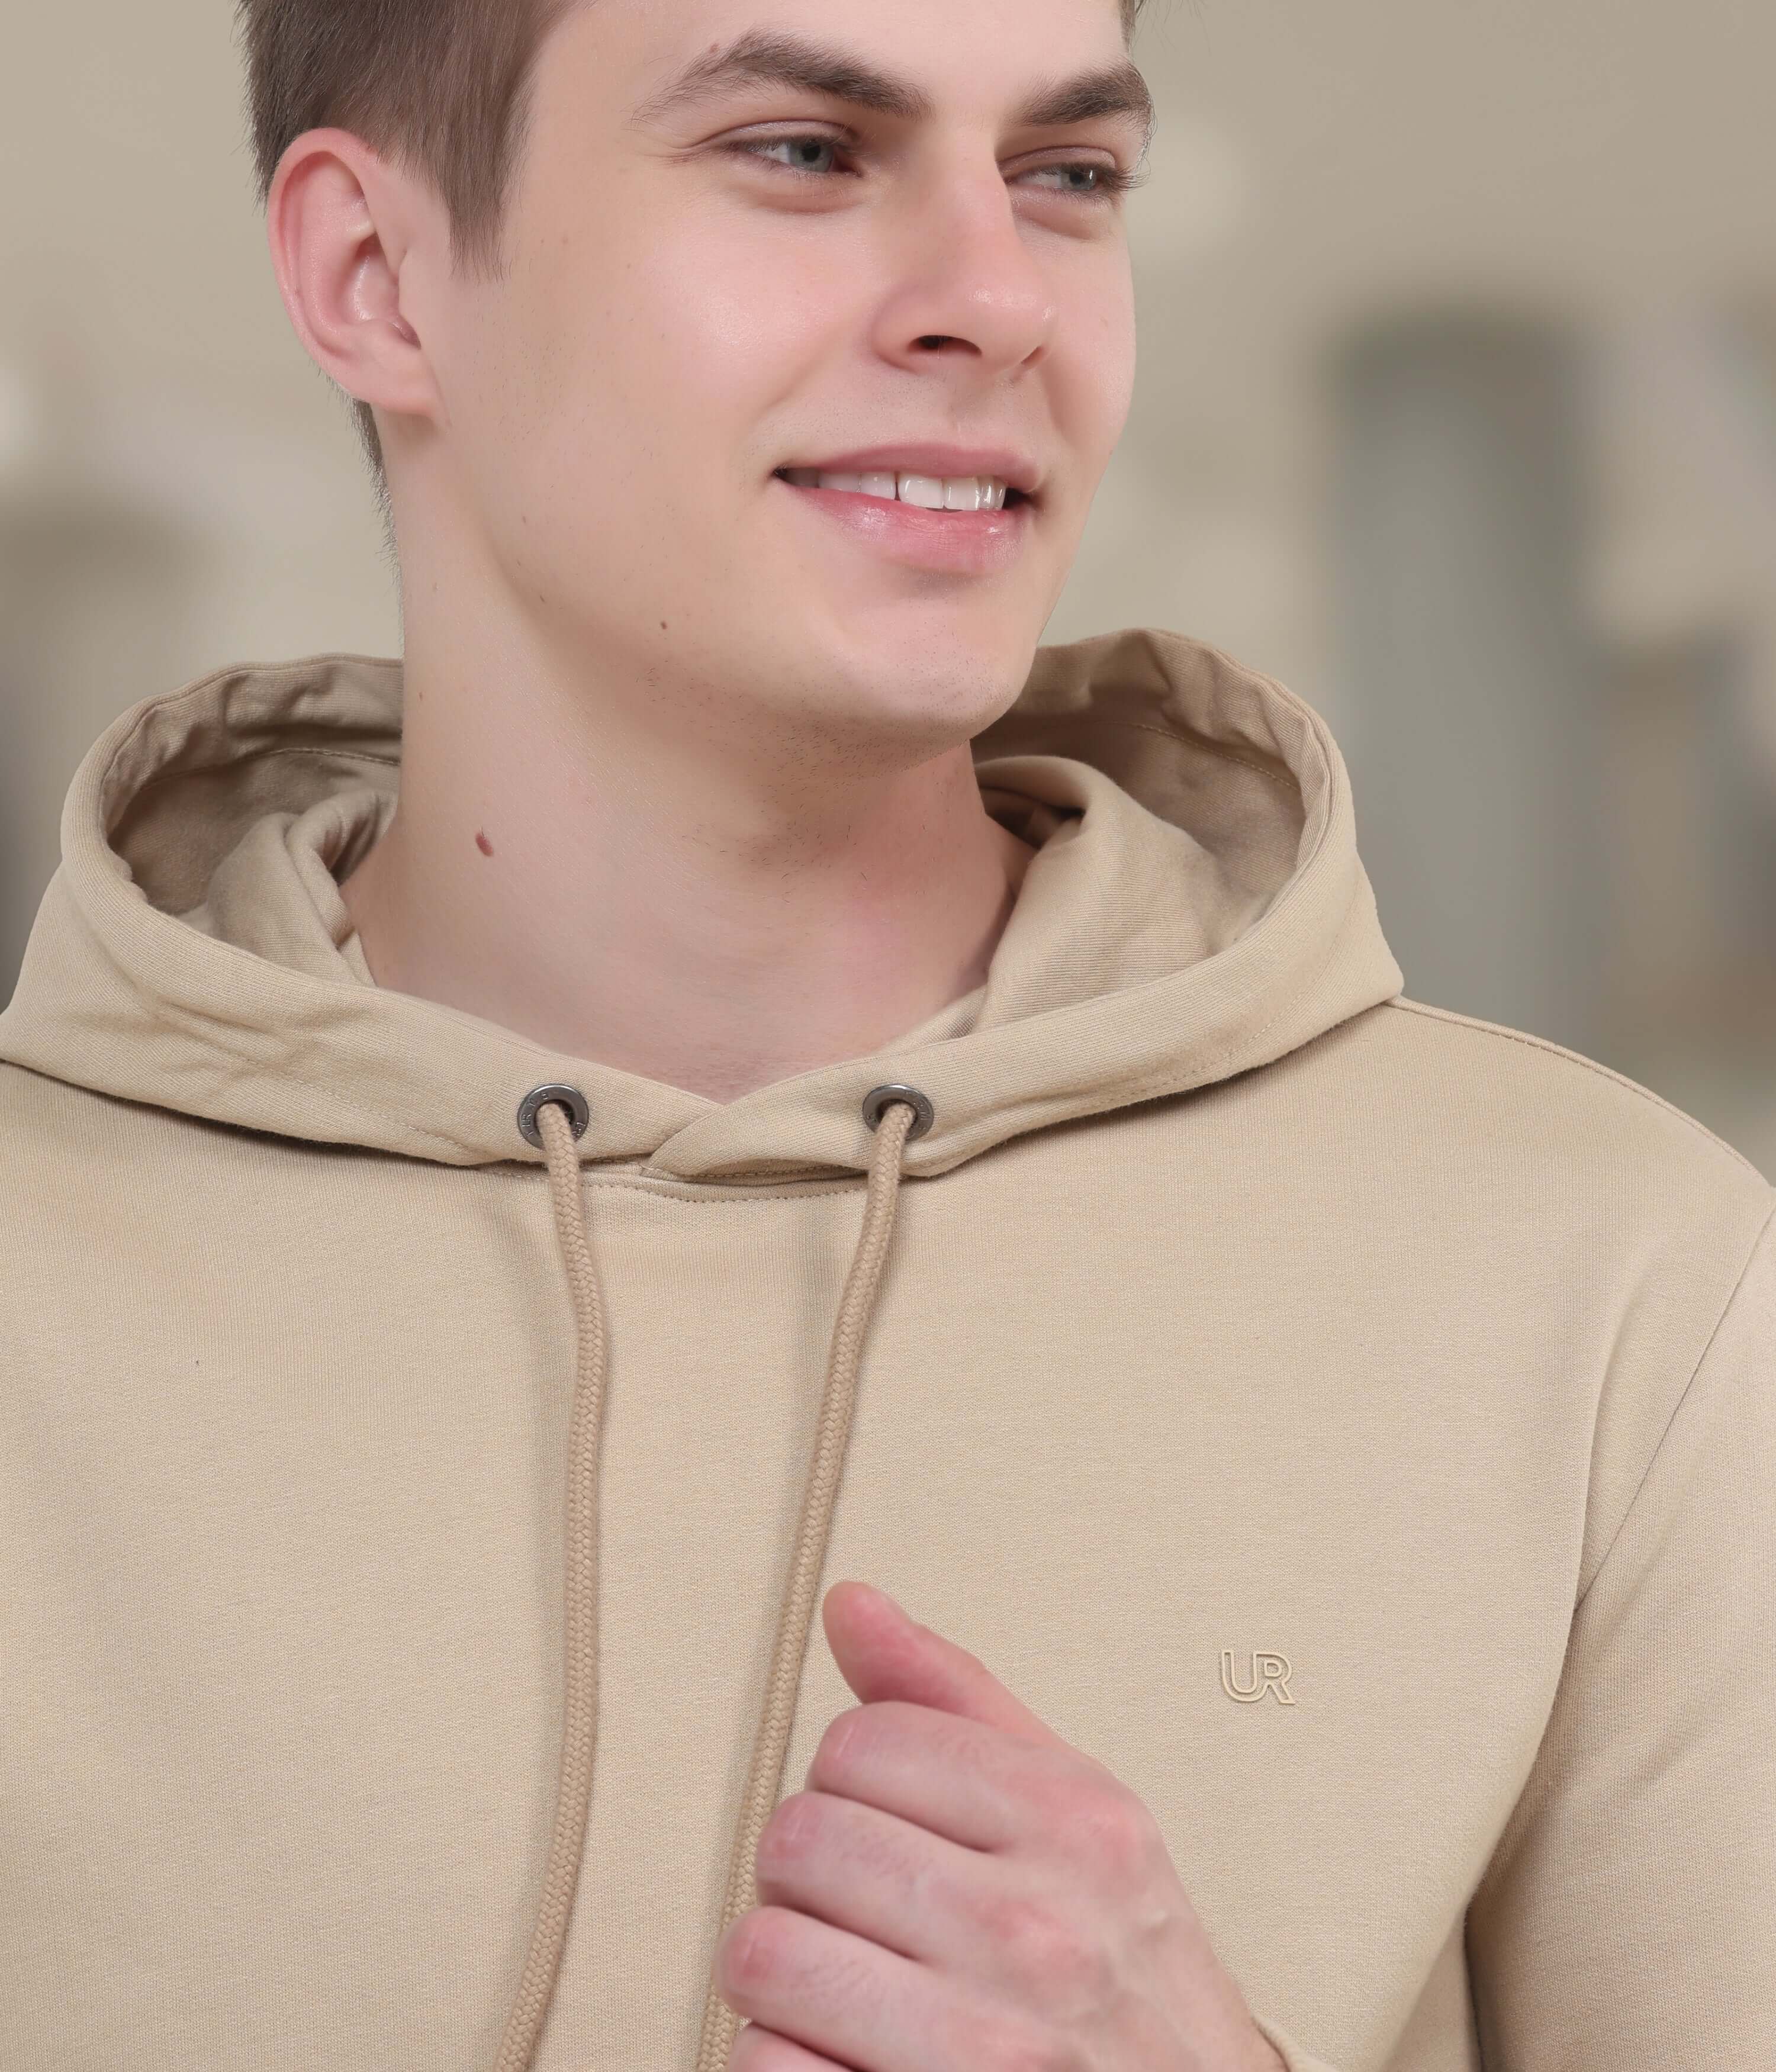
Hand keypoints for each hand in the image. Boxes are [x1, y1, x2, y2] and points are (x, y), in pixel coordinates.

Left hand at [714, 1580, 1286, 2071]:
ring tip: (844, 1990)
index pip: (859, 1742)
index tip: (892, 1832)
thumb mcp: (1081, 1818)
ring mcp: (986, 2046)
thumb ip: (957, 1701)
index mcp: (1075, 1826)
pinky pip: (763, 2065)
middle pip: (802, 1838)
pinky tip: (843, 2059)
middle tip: (863, 1920)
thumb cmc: (1126, 1978)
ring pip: (765, 1952)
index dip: (854, 1787)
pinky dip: (781, 2064)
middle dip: (811, 1880)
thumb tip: (850, 1604)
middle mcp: (1038, 1932)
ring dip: (785, 1978)